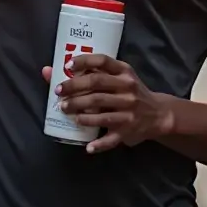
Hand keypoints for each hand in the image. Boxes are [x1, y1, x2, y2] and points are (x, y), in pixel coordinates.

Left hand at [42, 54, 173, 153]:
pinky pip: (110, 138)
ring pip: (100, 111)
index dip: (83, 61)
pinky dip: (99, 143)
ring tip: (66, 112)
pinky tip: (88, 146)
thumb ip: (91, 72)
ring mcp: (129, 111)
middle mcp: (128, 89)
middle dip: (74, 88)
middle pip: (97, 85)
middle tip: (59, 94)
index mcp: (124, 71)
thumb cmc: (130, 91)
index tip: (66, 67)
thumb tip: (48, 71)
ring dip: (80, 112)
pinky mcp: (128, 130)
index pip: (102, 60)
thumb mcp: (119, 77)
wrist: (159, 113)